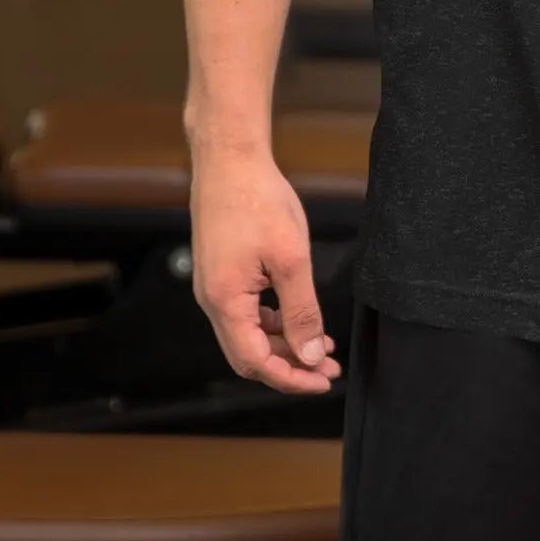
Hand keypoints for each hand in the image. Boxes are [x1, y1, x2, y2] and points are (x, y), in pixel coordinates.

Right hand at [190, 147, 341, 393]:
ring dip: (284, 343)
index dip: (290, 377)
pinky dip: (273, 321)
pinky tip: (298, 317)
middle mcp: (212, 301)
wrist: (230, 159)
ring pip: (249, 333)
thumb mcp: (290, 258)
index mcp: (225, 302)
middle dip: (290, 365)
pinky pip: (246, 312)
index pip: (256, 362)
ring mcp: (215, 286)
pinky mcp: (221, 272)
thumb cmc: (258, 200)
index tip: (322, 381)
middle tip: (327, 368)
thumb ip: (301, 311)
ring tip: (321, 344)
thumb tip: (309, 355)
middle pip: (250, 354)